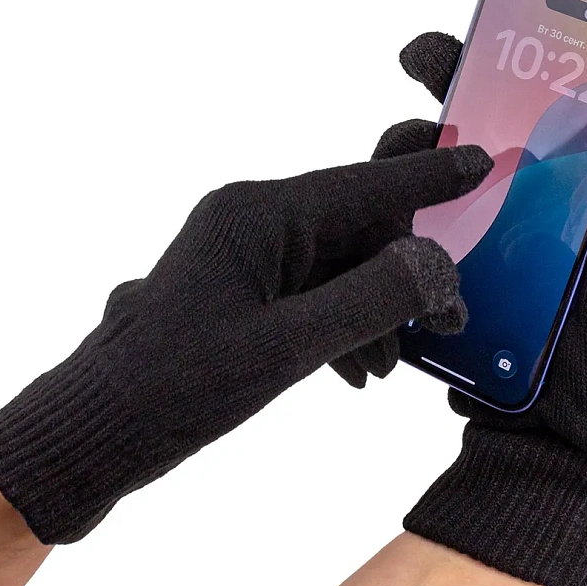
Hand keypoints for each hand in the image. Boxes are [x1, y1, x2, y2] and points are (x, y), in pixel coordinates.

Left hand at [0, 142, 490, 543]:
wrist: (105, 425)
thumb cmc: (180, 384)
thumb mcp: (285, 348)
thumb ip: (369, 301)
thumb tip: (437, 268)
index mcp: (258, 215)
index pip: (363, 185)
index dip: (428, 175)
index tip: (481, 161)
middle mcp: (253, 221)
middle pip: (356, 227)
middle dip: (405, 272)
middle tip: (449, 318)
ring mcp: (247, 254)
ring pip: (338, 264)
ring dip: (373, 309)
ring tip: (386, 368)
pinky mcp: (244, 287)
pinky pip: (312, 289)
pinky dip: (342, 322)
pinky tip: (356, 370)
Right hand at [398, 32, 586, 585]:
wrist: (547, 464)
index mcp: (565, 211)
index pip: (527, 122)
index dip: (480, 75)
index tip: (428, 53)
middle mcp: (511, 224)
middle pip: (450, 156)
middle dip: (415, 143)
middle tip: (403, 155)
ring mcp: (467, 261)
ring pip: (412, 209)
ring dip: (387, 212)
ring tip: (382, 239)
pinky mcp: (433, 299)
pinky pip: (395, 267)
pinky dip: (377, 267)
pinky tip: (371, 283)